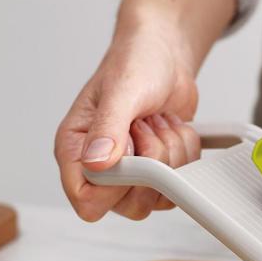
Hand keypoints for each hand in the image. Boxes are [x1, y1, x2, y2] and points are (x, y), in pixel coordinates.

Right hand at [55, 23, 200, 220]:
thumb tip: (97, 164)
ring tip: (157, 122)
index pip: (86, 199)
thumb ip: (108, 128)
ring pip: (159, 197)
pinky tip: (171, 128)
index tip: (130, 150)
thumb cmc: (134, 63)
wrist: (164, 55)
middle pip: (130, 206)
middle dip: (151, 164)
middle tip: (146, 127)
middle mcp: (100, 167)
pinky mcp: (158, 170)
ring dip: (171, 154)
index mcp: (75, 150)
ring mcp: (131, 172)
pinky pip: (180, 184)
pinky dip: (186, 154)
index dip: (116, 184)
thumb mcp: (121, 90)